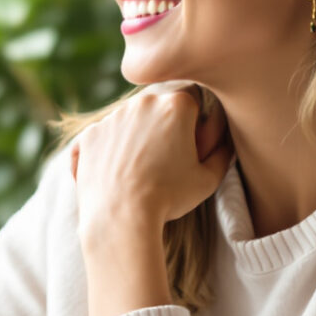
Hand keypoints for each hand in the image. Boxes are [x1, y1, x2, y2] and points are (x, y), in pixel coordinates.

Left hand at [68, 86, 231, 248]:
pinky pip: (105, 136)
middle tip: (165, 158)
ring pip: (130, 119)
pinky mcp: (89, 134)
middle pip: (158, 105)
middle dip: (163, 125)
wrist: (121, 216)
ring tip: (141, 169)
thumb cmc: (169, 197)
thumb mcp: (208, 179)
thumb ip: (222, 154)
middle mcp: (142, 102)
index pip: (191, 98)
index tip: (190, 142)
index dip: (193, 120)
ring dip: (137, 135)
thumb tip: (226, 142)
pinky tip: (118, 173)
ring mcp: (112, 116)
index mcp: (176, 104)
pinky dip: (112, 150)